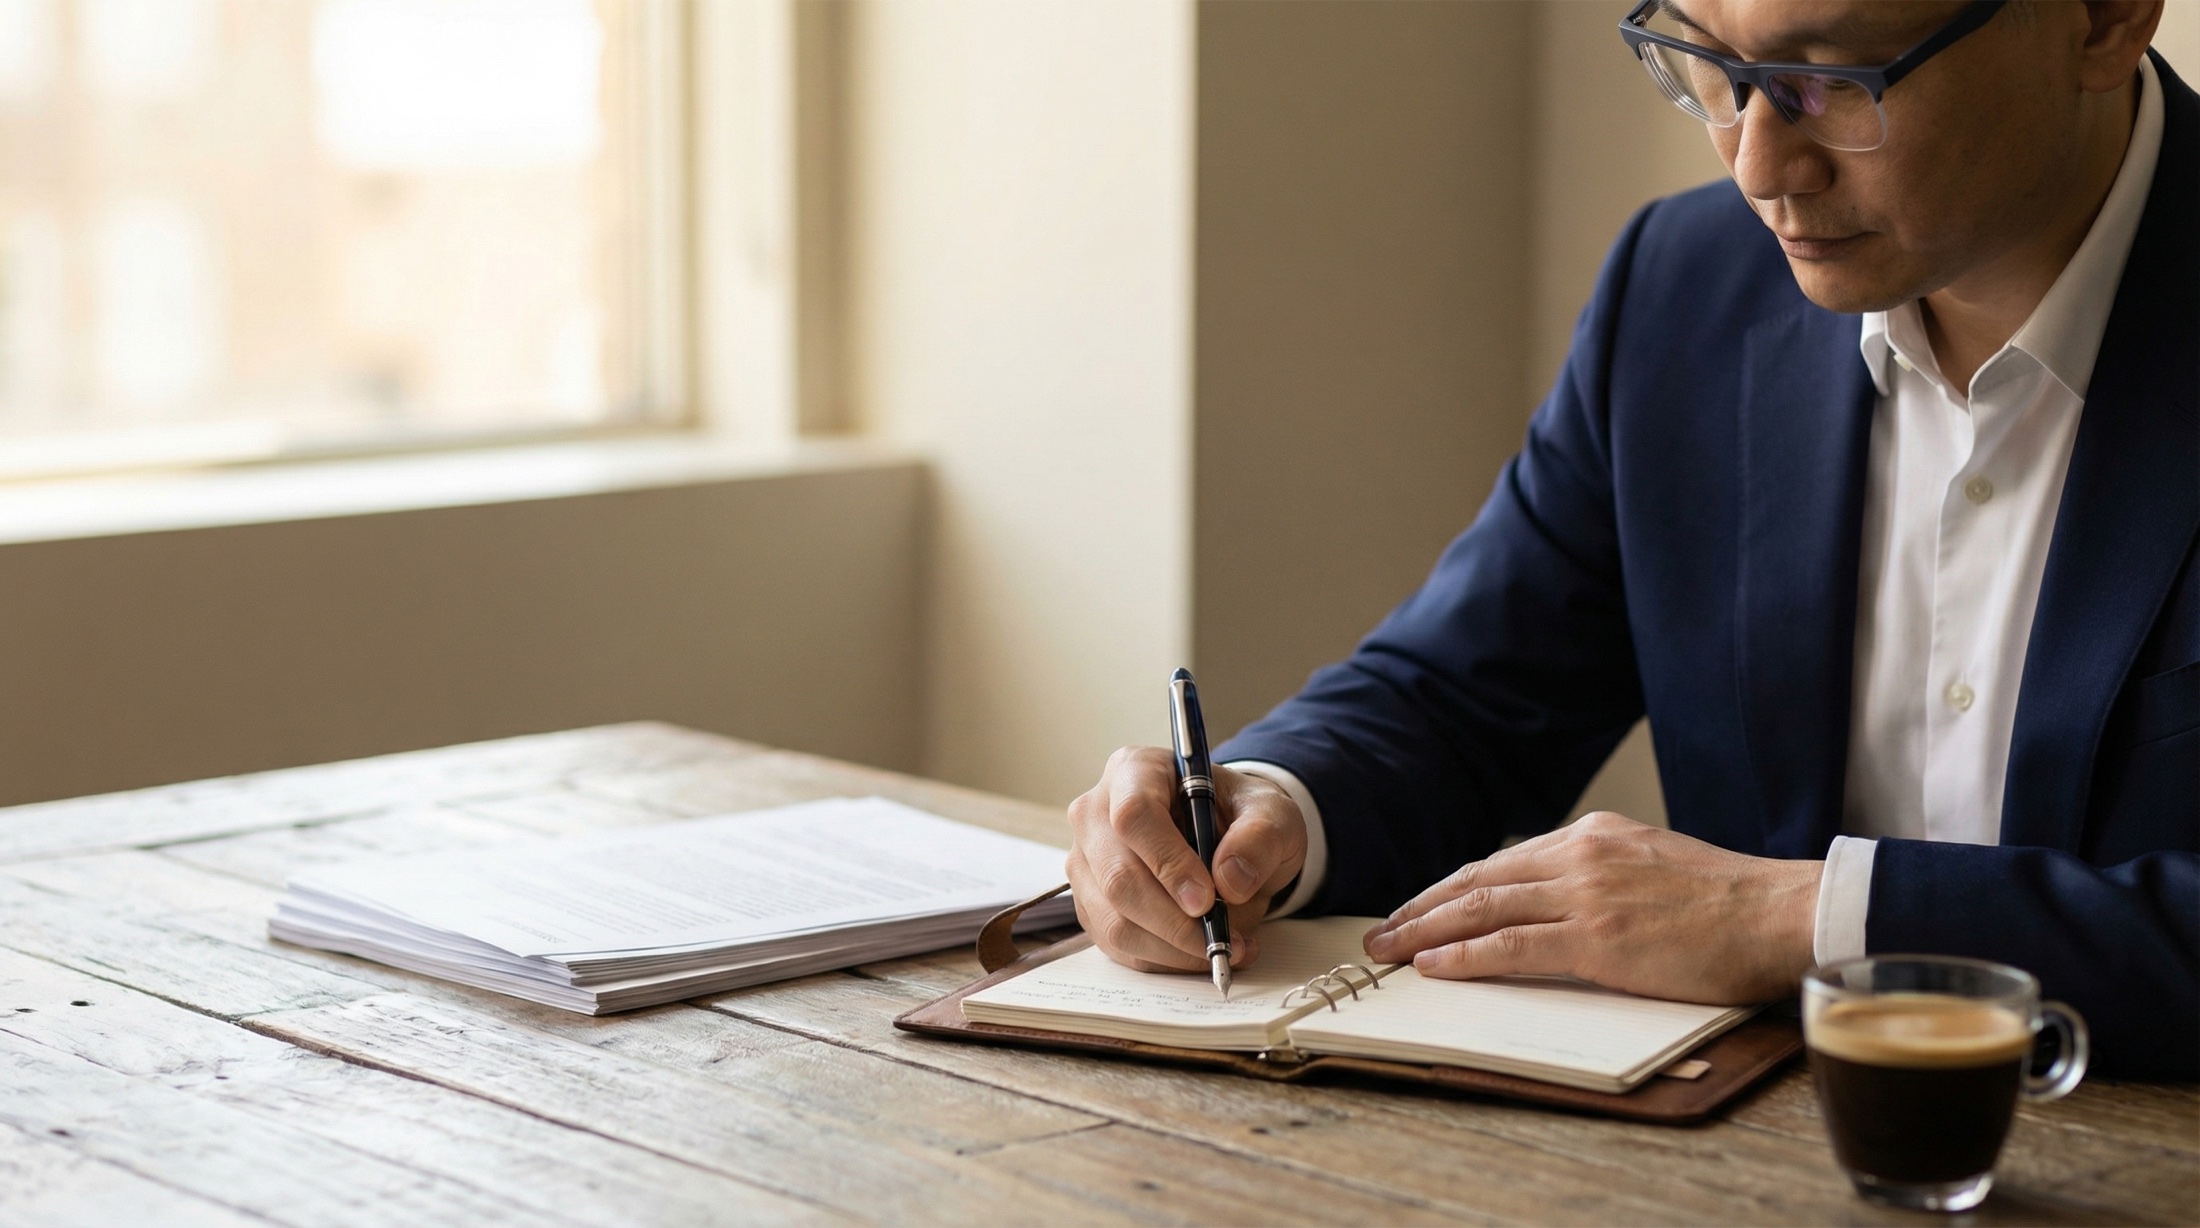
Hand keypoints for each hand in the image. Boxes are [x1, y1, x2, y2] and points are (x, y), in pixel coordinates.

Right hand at [1065, 747, 1307, 972]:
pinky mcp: (1092, 905)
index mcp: (1134, 771)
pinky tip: (1202, 951)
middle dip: (1174, 921)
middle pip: (1117, 876)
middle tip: (1223, 938)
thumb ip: (1260, 838)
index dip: (1168, 862)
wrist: (1229, 838)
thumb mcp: (1272, 813)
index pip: (1134, 815)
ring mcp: (1087, 863)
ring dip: (1174, 947)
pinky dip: (1165, 959)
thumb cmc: (1241, 816)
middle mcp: (1096, 814)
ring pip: (1115, 920)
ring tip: (1227, 945)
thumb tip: (1229, 881)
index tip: (1207, 899)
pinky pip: (1119, 946)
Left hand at [1362, 811, 1819, 1004]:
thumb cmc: (1731, 904)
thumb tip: (1563, 903)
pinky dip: (1465, 956)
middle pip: (1479, 880)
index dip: (1453, 888)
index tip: (1420, 907)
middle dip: (1423, 908)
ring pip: (1483, 909)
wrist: (1781, 913)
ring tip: (1387, 951)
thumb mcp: (1656, 866)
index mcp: (1595, 836)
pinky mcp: (1598, 938)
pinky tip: (1433, 967)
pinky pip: (1512, 947)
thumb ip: (1605, 876)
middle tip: (1381, 932)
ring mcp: (1587, 895)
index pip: (1503, 861)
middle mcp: (1582, 855)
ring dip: (1426, 931)